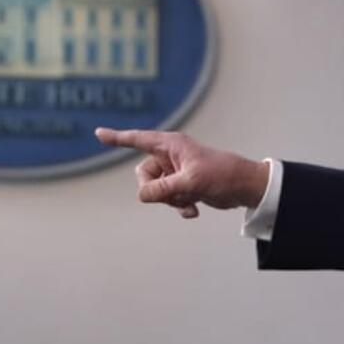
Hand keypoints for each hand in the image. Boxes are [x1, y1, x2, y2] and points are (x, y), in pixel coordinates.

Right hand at [94, 128, 269, 218]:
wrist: (244, 188)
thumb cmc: (222, 175)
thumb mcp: (190, 182)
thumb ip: (163, 189)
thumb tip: (142, 196)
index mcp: (171, 145)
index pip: (138, 140)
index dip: (117, 138)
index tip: (99, 133)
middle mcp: (171, 156)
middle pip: (143, 175)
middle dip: (155, 190)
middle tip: (172, 195)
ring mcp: (176, 172)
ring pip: (156, 190)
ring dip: (170, 201)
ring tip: (190, 202)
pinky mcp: (183, 186)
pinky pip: (168, 199)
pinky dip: (179, 205)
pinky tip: (193, 210)